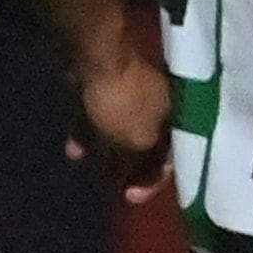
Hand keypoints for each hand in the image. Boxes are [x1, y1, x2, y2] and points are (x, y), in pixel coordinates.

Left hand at [73, 54, 173, 199]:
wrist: (96, 54)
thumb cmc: (125, 100)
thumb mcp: (137, 141)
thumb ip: (140, 163)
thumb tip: (137, 177)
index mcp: (178, 119)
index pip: (173, 158)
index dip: (152, 181)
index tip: (130, 198)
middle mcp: (163, 106)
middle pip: (149, 144)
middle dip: (130, 167)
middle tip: (113, 187)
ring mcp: (135, 92)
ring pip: (123, 130)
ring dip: (107, 151)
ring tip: (92, 170)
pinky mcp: (109, 84)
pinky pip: (102, 115)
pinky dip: (91, 132)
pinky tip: (74, 149)